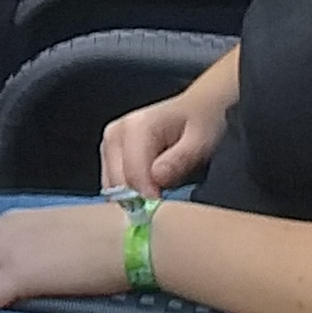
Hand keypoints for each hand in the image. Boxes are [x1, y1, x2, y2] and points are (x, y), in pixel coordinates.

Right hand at [101, 85, 222, 195]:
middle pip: (117, 180)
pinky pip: (112, 181)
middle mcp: (116, 132)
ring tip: (160, 190)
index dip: (148, 194)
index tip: (165, 204)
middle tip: (165, 199)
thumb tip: (157, 178)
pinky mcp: (109, 151)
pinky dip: (128, 189)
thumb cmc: (202, 123)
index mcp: (137, 127)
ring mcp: (110, 142)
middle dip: (139, 196)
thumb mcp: (201, 142)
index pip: (132, 172)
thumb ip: (179, 160)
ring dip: (133, 194)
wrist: (198, 108)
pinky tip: (149, 186)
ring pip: (111, 184)